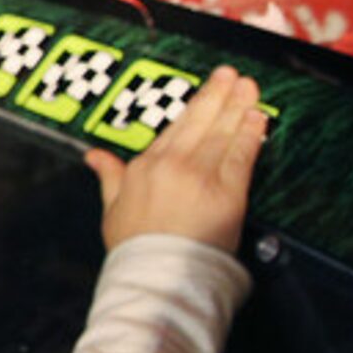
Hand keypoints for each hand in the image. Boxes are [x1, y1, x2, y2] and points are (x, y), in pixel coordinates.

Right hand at [86, 65, 267, 253]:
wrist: (157, 277)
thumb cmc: (135, 250)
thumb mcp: (112, 208)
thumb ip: (109, 175)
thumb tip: (93, 155)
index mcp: (145, 166)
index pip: (176, 128)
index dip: (198, 107)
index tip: (211, 91)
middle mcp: (172, 164)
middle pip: (200, 122)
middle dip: (219, 95)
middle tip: (232, 75)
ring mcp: (200, 176)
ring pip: (223, 133)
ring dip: (239, 107)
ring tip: (250, 89)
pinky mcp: (227, 192)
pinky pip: (241, 155)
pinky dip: (251, 134)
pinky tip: (258, 119)